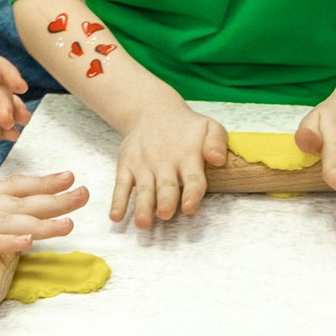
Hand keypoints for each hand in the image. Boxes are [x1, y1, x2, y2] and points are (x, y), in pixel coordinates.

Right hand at [111, 98, 227, 229]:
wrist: (153, 112)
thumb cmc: (186, 128)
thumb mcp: (208, 127)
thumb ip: (216, 142)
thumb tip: (219, 160)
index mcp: (188, 157)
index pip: (192, 178)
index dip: (191, 193)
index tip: (189, 207)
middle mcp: (165, 163)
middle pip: (166, 186)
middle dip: (165, 201)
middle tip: (165, 213)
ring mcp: (144, 166)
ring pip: (144, 189)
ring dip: (143, 207)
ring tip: (143, 223)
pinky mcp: (127, 166)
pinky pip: (121, 185)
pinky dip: (118, 201)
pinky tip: (116, 216)